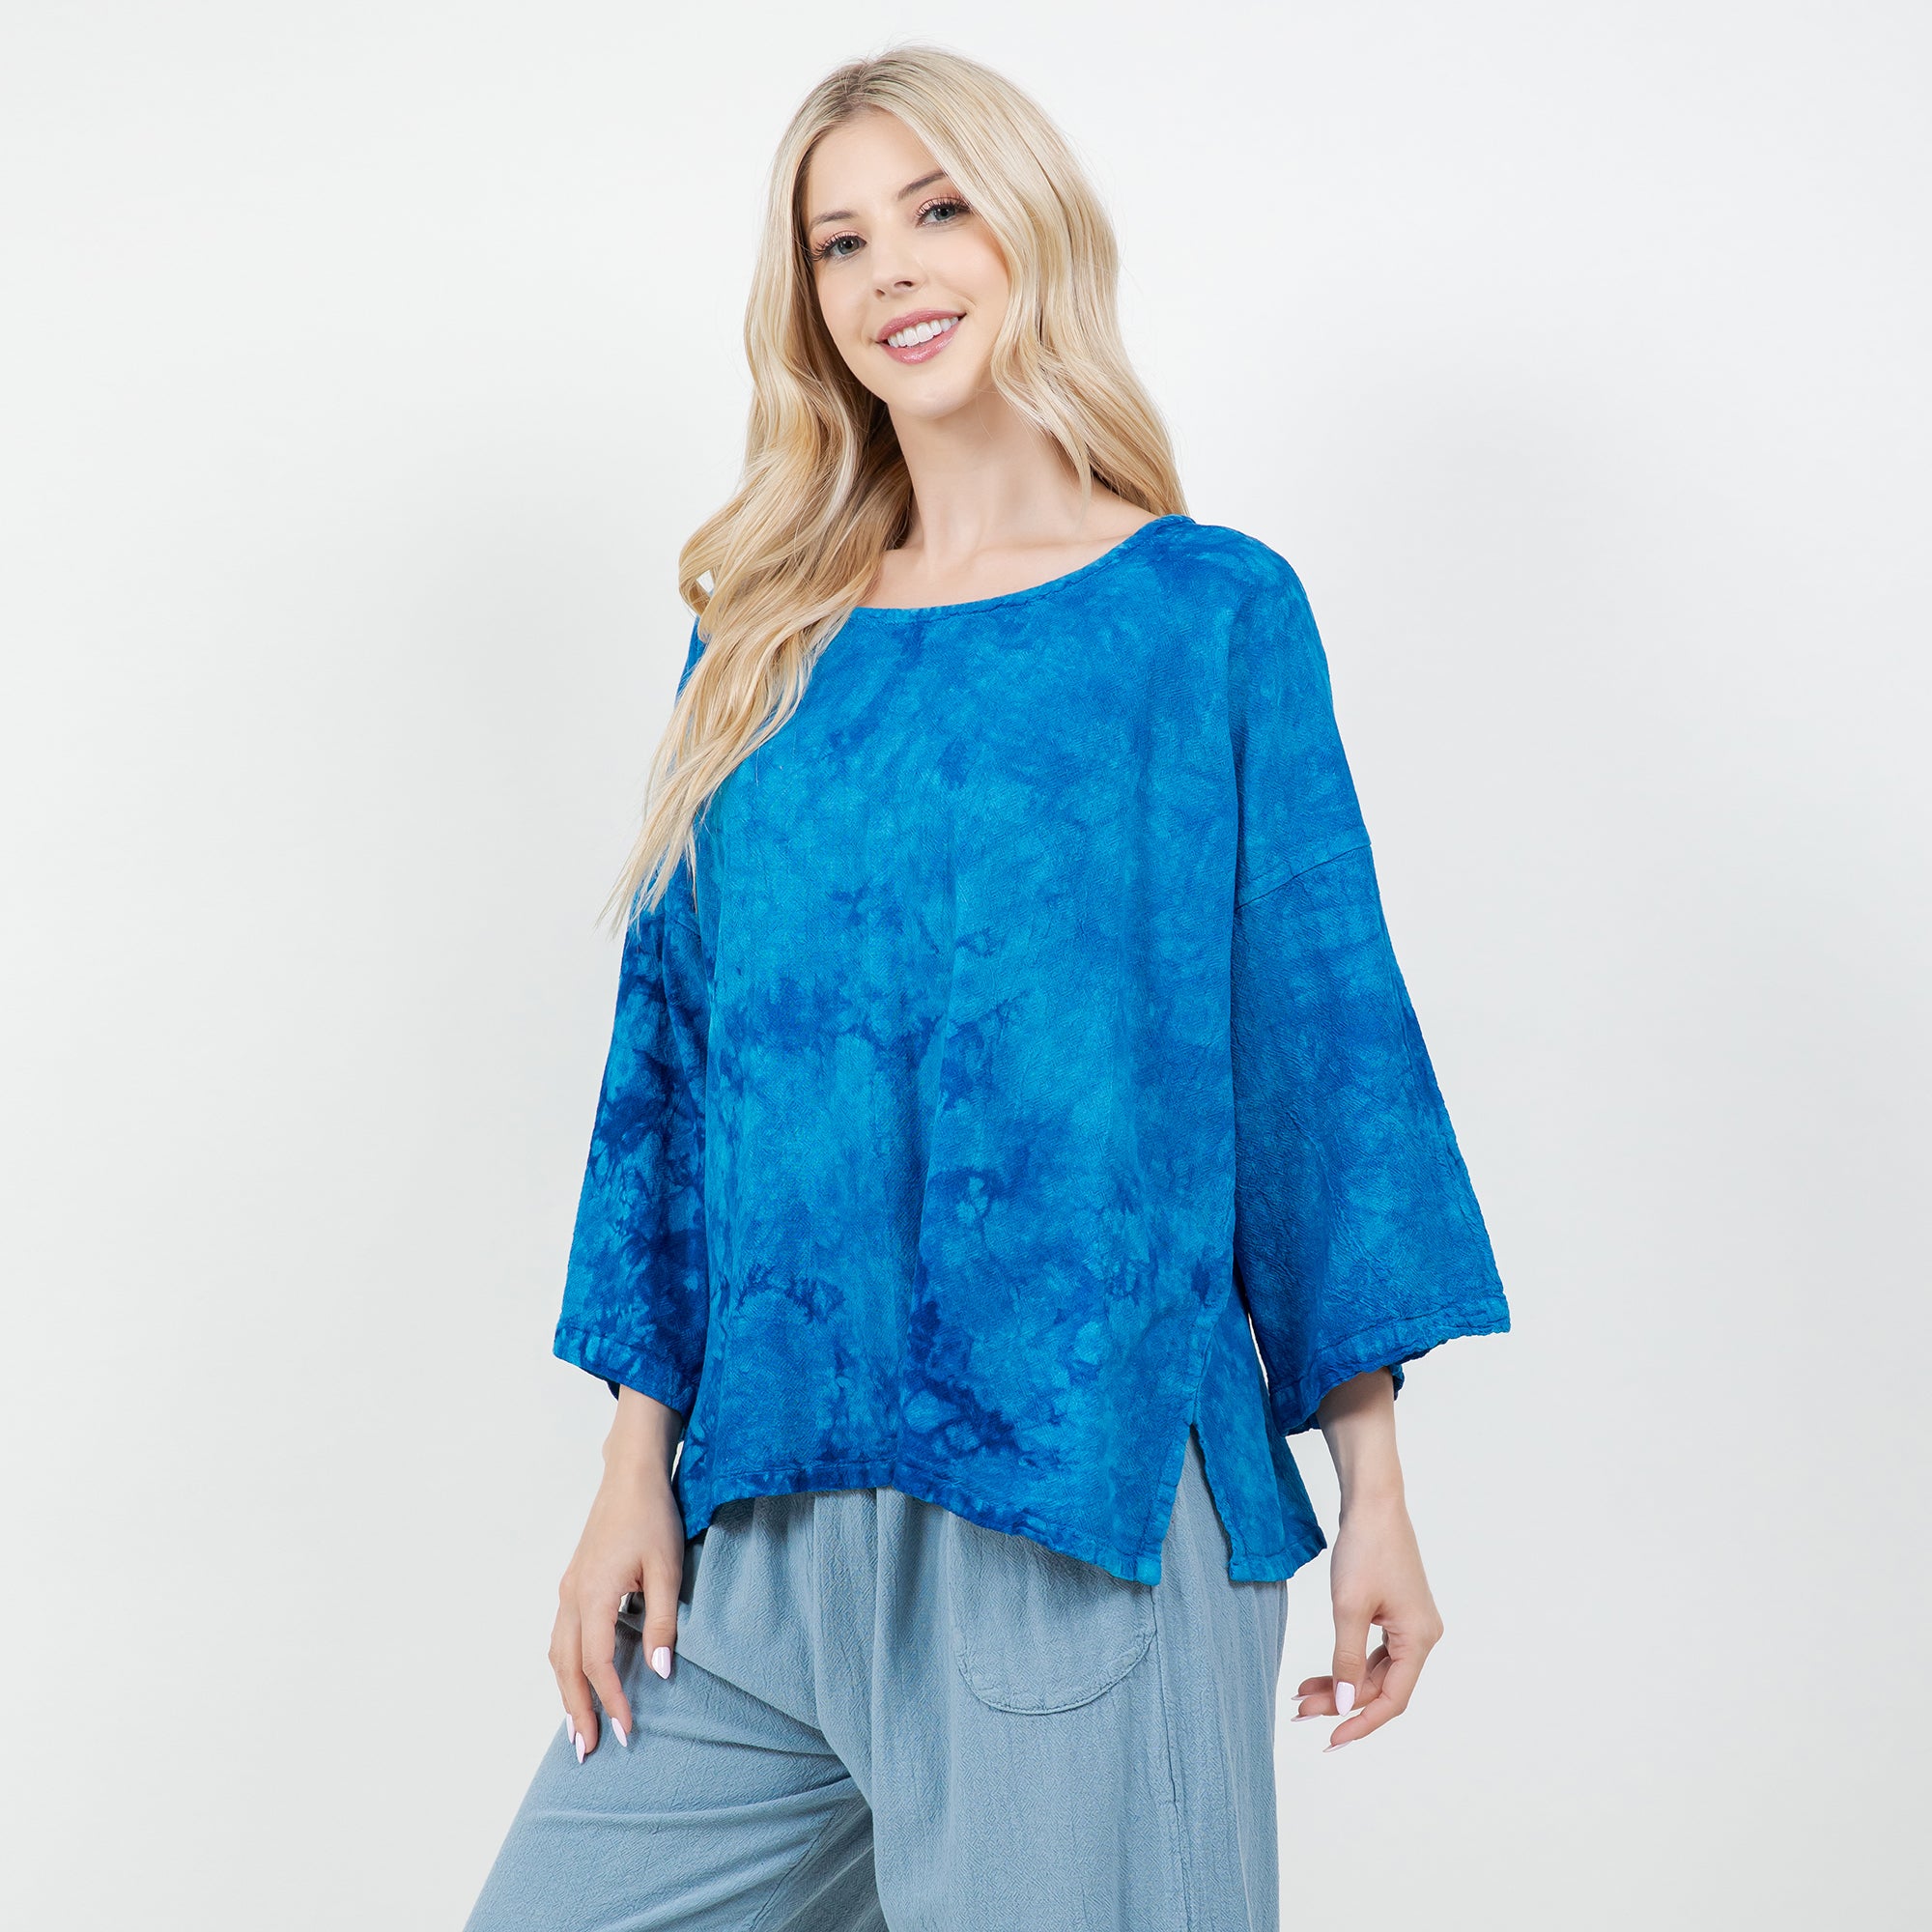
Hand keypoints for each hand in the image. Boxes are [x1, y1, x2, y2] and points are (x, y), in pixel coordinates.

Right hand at [549, 1389, 685, 1759]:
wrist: (631, 1474)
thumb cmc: (653, 1516)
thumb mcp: (667, 1568)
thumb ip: (663, 1621)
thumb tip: (660, 1672)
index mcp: (593, 1594)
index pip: (598, 1663)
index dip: (611, 1700)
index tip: (627, 1731)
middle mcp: (571, 1596)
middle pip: (566, 1667)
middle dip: (576, 1710)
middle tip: (587, 1751)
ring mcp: (567, 1588)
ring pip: (557, 1653)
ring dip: (565, 1692)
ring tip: (578, 1728)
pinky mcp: (573, 1582)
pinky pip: (561, 1636)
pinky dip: (566, 1667)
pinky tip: (578, 1680)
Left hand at [1286, 1488, 1443, 1751]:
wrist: (1372, 1502)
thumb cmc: (1365, 1549)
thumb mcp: (1349, 1608)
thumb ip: (1347, 1661)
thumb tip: (1346, 1705)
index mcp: (1418, 1639)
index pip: (1392, 1699)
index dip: (1362, 1723)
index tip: (1331, 1740)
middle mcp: (1421, 1636)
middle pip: (1381, 1686)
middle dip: (1341, 1701)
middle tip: (1300, 1712)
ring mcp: (1409, 1623)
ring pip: (1374, 1670)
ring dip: (1340, 1684)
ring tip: (1302, 1696)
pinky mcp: (1395, 1612)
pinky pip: (1372, 1651)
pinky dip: (1346, 1662)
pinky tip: (1321, 1674)